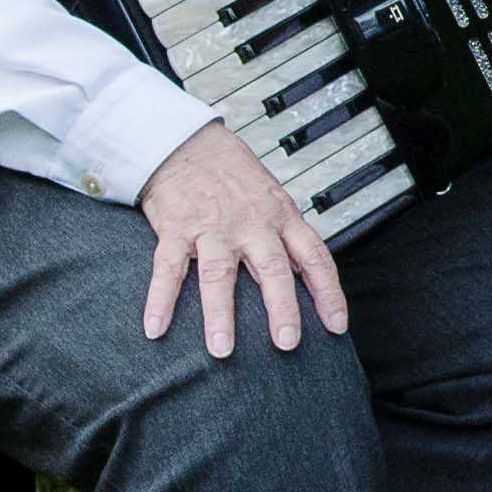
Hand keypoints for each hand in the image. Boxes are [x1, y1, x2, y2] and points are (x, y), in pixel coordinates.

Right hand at [140, 124, 342, 357]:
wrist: (187, 141)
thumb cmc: (232, 174)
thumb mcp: (272, 197)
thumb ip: (285, 235)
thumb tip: (305, 279)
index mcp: (280, 216)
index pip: (313, 255)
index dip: (328, 291)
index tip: (336, 325)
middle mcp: (250, 223)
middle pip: (272, 268)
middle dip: (281, 307)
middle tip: (287, 343)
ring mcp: (212, 227)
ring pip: (219, 274)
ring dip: (220, 314)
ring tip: (221, 350)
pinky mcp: (176, 228)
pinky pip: (168, 269)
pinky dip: (160, 300)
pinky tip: (155, 328)